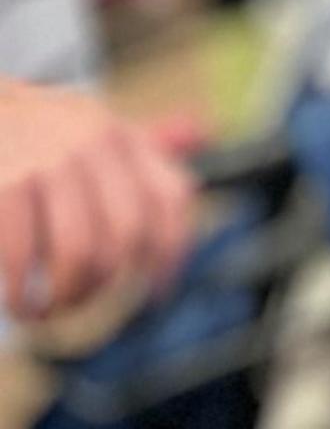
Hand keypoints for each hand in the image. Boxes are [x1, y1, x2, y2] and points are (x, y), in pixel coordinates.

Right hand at [0, 83, 196, 324]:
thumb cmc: (34, 131)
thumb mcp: (89, 126)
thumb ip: (139, 143)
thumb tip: (200, 134)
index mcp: (121, 135)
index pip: (170, 198)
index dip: (171, 253)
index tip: (157, 294)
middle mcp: (94, 143)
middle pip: (127, 234)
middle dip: (105, 284)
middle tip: (78, 303)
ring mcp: (49, 163)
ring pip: (81, 252)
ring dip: (67, 296)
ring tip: (46, 312)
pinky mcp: (5, 186)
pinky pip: (22, 256)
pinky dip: (20, 292)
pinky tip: (15, 303)